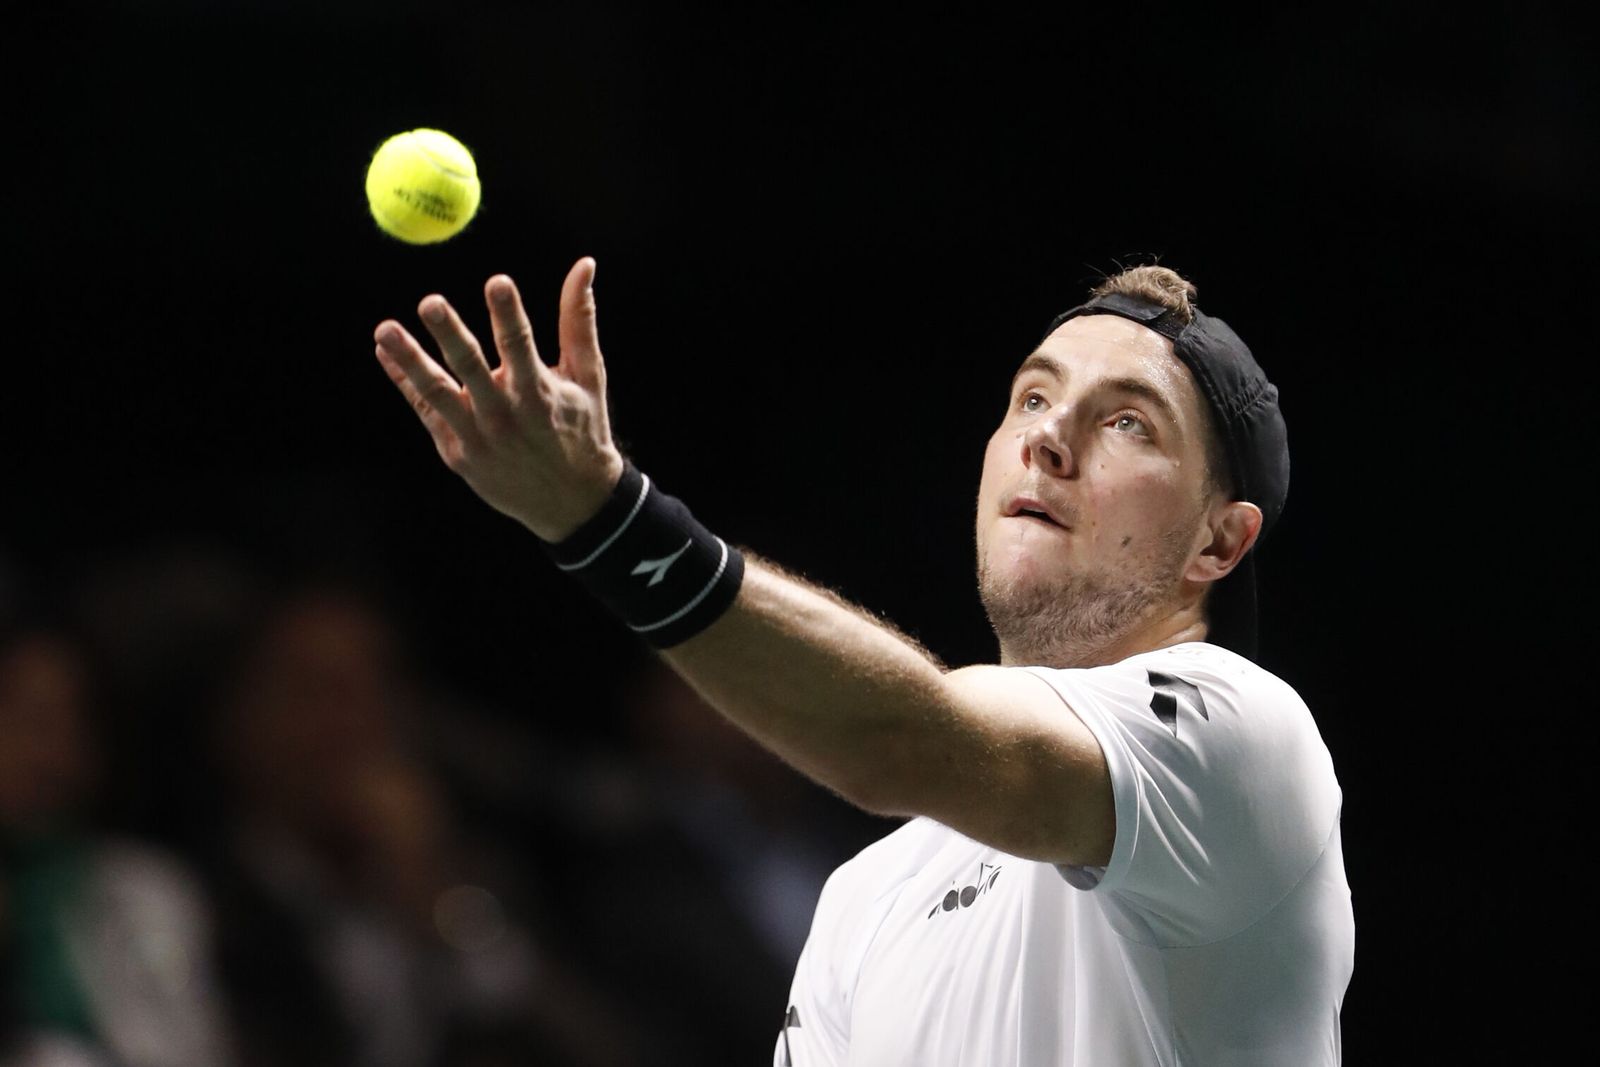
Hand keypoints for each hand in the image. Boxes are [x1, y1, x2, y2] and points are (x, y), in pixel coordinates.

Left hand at [373, 258, 625, 541]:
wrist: (571, 501)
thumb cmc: (582, 428)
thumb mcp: (587, 376)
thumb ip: (578, 319)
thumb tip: (584, 264)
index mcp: (539, 392)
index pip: (520, 345)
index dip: (509, 313)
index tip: (497, 281)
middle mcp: (505, 414)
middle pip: (472, 367)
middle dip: (450, 334)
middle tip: (430, 302)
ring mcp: (477, 436)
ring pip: (437, 392)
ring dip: (410, 360)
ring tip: (384, 330)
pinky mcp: (457, 453)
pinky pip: (425, 412)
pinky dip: (404, 382)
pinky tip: (385, 353)